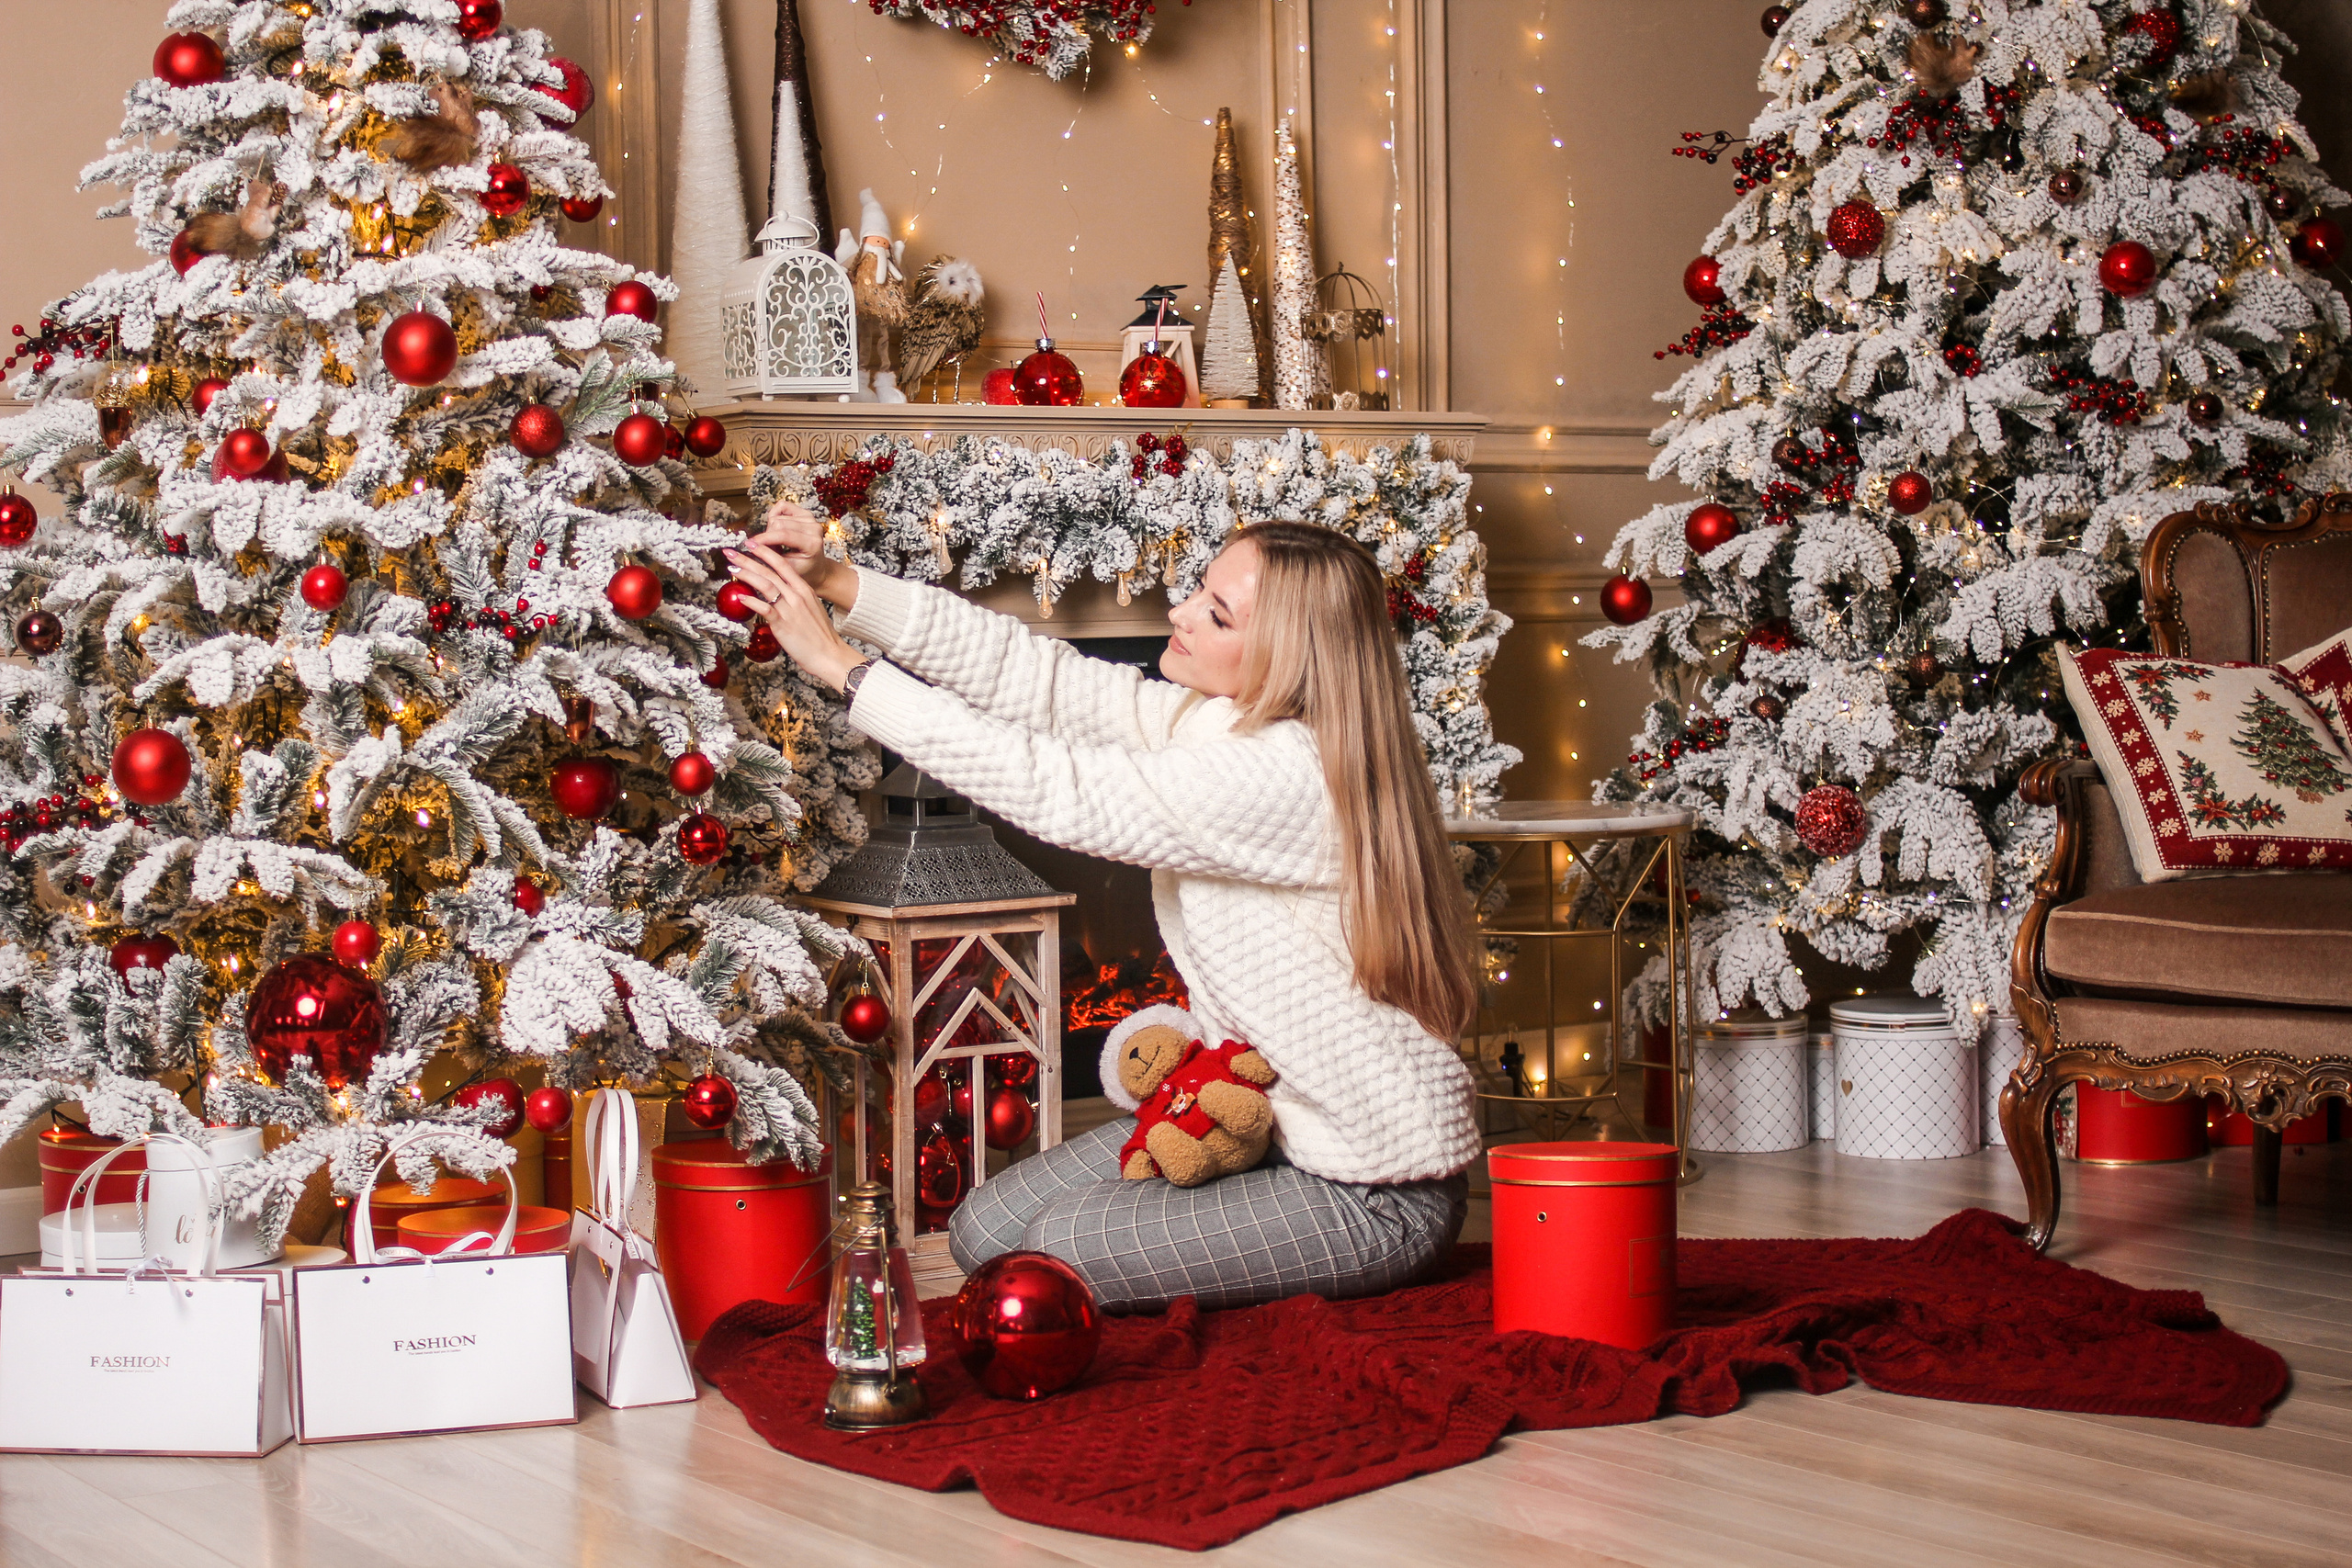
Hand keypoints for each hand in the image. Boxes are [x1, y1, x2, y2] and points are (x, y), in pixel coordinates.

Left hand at [725, 545, 864, 691]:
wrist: (830, 654)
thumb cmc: (820, 636)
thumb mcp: (811, 610)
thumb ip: (796, 600)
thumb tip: (779, 597)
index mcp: (804, 589)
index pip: (782, 564)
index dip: (764, 552)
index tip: (751, 543)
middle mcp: (797, 595)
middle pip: (769, 571)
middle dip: (748, 559)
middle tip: (731, 552)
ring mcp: (790, 609)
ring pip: (766, 585)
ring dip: (746, 575)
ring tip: (732, 568)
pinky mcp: (783, 624)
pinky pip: (765, 609)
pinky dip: (752, 602)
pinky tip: (741, 597)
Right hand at [752, 499, 855, 606]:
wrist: (815, 567)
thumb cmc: (802, 569)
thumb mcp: (786, 568)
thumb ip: (770, 556)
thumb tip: (752, 546)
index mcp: (812, 543)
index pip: (783, 535)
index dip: (764, 539)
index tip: (750, 544)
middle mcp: (813, 528)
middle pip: (778, 523)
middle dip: (767, 536)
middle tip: (767, 548)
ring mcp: (810, 519)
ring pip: (777, 517)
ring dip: (771, 530)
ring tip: (776, 543)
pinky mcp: (804, 513)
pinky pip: (781, 506)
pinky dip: (775, 516)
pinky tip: (777, 529)